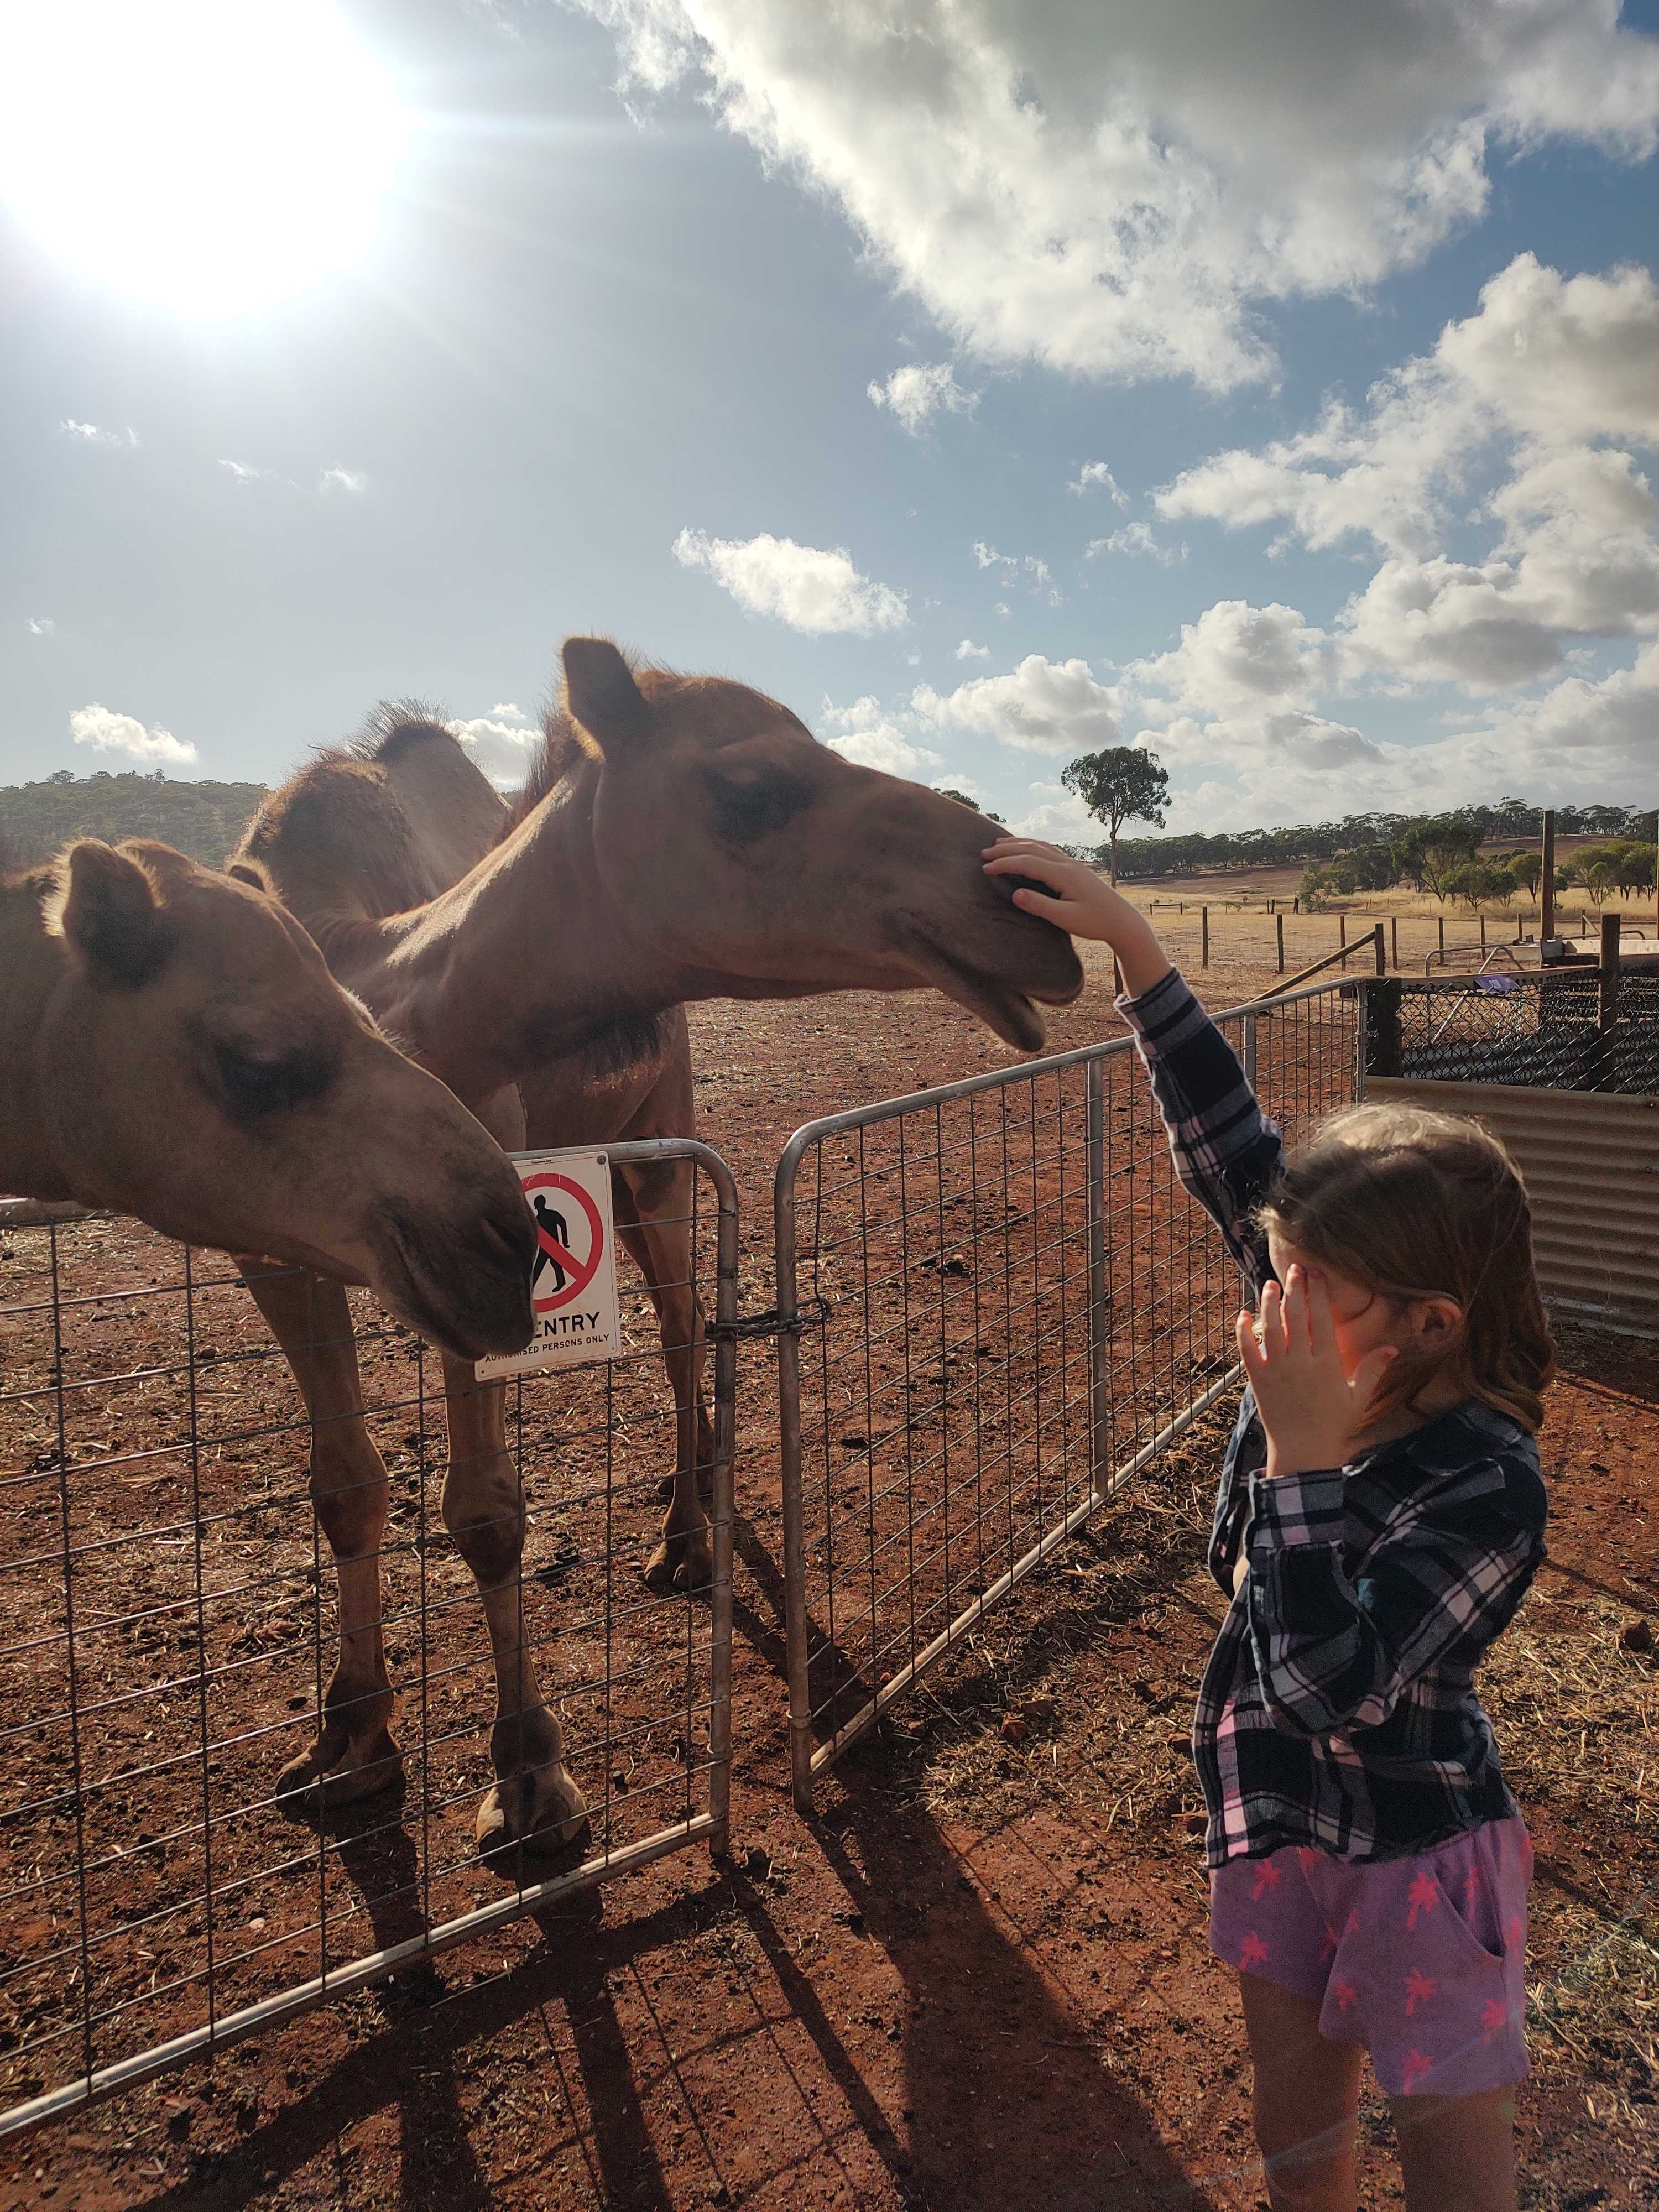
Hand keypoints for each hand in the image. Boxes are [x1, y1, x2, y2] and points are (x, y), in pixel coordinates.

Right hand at [981, 839, 1170, 994]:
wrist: (1122, 920)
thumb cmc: (1095, 922)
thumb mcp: (1066, 918)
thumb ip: (1040, 905)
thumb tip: (1015, 893)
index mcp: (1064, 874)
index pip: (1027, 862)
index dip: (1004, 863)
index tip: (985, 868)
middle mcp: (1067, 864)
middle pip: (1032, 849)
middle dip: (1006, 849)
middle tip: (984, 853)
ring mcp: (1072, 865)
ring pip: (1041, 846)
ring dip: (1018, 844)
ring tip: (999, 844)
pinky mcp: (1075, 869)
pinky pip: (1049, 850)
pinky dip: (1032, 847)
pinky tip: (1026, 850)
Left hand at [1236, 1264, 1397, 1480]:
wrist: (1303, 1454)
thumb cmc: (1334, 1426)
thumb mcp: (1358, 1398)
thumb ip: (1372, 1370)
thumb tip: (1392, 1347)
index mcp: (1327, 1363)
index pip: (1322, 1319)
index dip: (1318, 1294)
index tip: (1315, 1274)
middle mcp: (1300, 1362)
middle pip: (1296, 1316)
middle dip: (1294, 1289)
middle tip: (1294, 1269)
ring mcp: (1276, 1370)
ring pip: (1270, 1327)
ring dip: (1269, 1303)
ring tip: (1271, 1285)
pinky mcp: (1258, 1380)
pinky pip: (1247, 1349)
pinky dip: (1243, 1330)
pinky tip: (1244, 1314)